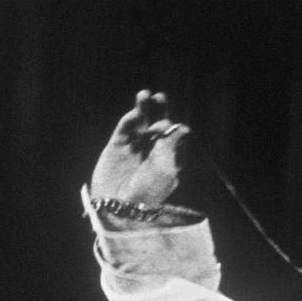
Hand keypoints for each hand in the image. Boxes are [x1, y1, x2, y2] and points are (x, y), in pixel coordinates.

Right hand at [90, 90, 189, 207]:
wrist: (122, 206)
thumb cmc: (149, 191)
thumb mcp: (164, 169)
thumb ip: (171, 147)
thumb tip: (184, 128)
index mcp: (168, 155)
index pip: (172, 133)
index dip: (171, 125)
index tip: (167, 125)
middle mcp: (152, 148)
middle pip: (156, 123)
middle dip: (159, 110)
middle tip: (160, 96)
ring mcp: (134, 146)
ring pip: (140, 122)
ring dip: (142, 108)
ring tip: (145, 94)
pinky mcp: (117, 145)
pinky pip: (125, 128)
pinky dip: (130, 120)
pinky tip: (135, 113)